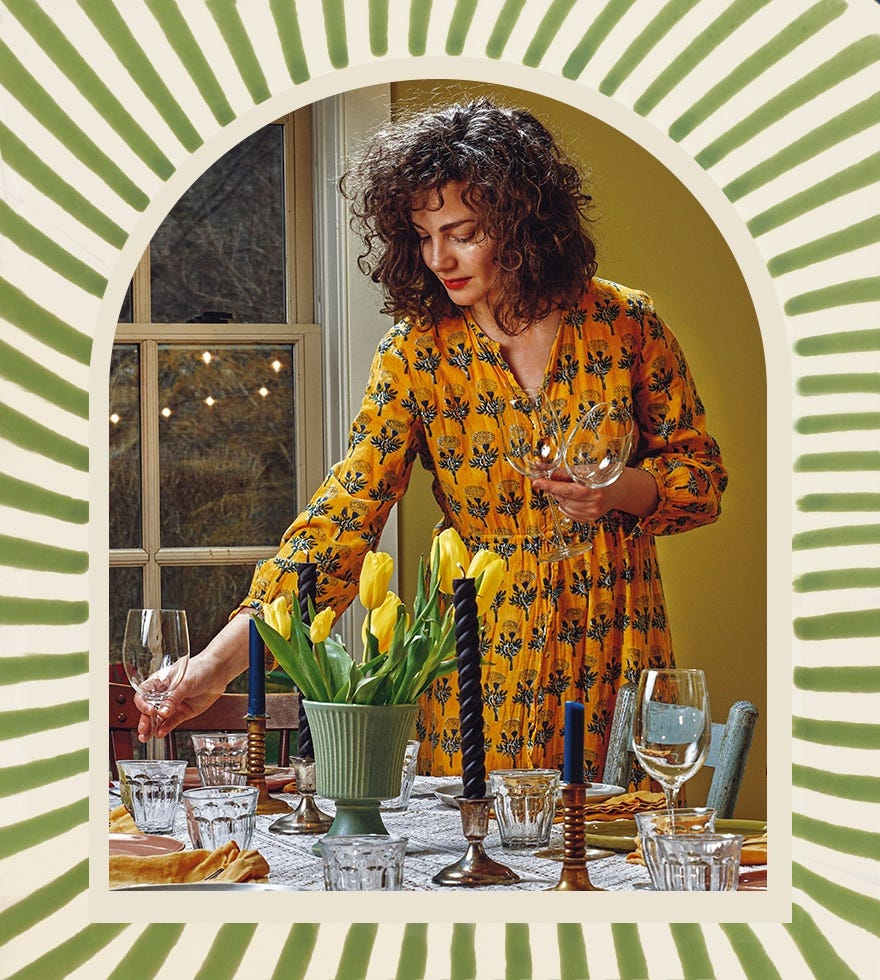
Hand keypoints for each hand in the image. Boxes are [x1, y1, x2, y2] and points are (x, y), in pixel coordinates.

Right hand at [134, 657, 225, 741]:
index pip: (144, 694)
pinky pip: (172, 722)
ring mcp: (174, 704)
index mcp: (160, 682)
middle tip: (143, 729)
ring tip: (146, 737)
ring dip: (152, 728)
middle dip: (145, 720)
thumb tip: (162, 713)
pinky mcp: (184, 712)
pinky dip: (166, 728)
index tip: (148, 710)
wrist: (219, 671)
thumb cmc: (200, 668)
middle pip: (149, 709)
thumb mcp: (185, 682)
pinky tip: (160, 733)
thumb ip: (174, 698)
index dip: (142, 703)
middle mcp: (165, 694)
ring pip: (159, 719)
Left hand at [533, 466, 659, 520]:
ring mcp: (592, 513)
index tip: (537, 481)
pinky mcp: (590, 519)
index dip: (549, 485)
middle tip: (560, 480)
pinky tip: (575, 498)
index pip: (565, 489)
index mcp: (593, 488)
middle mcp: (594, 503)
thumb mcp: (584, 469)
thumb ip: (562, 471)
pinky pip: (569, 514)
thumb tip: (542, 469)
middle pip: (563, 498)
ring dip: (562, 497)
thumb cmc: (602, 475)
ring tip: (573, 489)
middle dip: (556, 489)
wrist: (620, 488)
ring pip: (564, 506)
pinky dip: (567, 505)